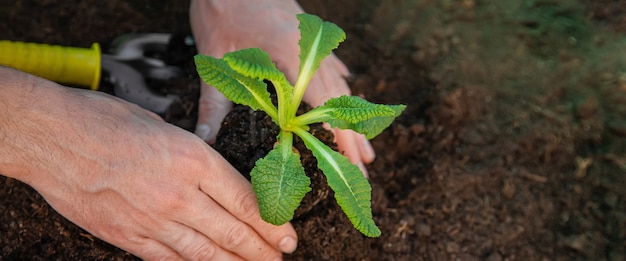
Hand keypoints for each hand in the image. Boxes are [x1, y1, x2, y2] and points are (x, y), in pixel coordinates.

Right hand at [0, 68, 296, 259]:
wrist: (52, 138)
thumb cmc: (106, 120)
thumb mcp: (164, 126)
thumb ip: (195, 157)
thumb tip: (217, 179)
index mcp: (194, 160)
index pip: (246, 202)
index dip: (273, 225)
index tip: (289, 237)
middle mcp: (181, 195)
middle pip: (233, 232)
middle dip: (263, 249)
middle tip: (282, 258)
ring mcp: (154, 220)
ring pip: (207, 252)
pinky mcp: (129, 237)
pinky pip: (171, 259)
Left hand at [190, 0, 375, 175]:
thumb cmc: (222, 7)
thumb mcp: (216, 58)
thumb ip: (214, 101)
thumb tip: (206, 136)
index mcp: (293, 57)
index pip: (324, 107)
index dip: (340, 137)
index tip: (351, 162)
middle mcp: (312, 51)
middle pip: (340, 102)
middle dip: (353, 137)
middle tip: (365, 167)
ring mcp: (314, 42)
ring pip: (340, 87)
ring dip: (352, 117)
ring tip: (364, 146)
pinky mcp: (308, 35)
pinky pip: (331, 67)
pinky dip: (341, 88)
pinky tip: (349, 95)